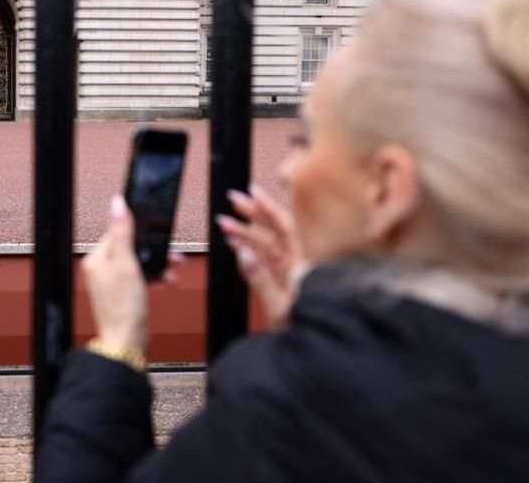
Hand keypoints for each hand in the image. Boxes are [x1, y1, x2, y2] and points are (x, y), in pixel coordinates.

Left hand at [82, 196, 178, 353]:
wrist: (128, 343)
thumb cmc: (124, 308)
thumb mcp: (126, 264)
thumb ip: (122, 232)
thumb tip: (118, 203)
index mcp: (96, 258)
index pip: (117, 231)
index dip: (139, 230)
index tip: (157, 229)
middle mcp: (101, 269)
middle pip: (130, 246)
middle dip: (152, 248)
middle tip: (170, 252)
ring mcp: (112, 282)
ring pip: (138, 261)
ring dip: (157, 262)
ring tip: (173, 266)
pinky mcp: (123, 294)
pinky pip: (140, 276)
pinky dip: (154, 276)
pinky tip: (166, 280)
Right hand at [216, 184, 303, 330]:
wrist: (320, 352)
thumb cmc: (307, 333)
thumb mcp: (280, 310)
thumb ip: (261, 281)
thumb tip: (244, 254)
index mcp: (298, 269)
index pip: (283, 229)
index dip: (267, 209)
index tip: (252, 194)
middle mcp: (295, 268)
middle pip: (273, 232)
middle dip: (253, 213)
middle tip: (234, 199)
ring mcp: (289, 275)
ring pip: (266, 245)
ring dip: (246, 232)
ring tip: (226, 223)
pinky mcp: (283, 285)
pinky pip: (265, 261)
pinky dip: (249, 251)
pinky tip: (237, 245)